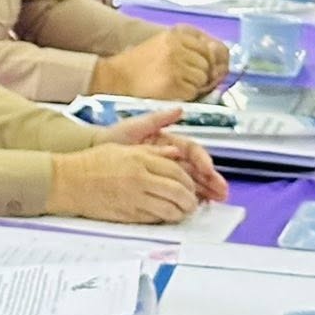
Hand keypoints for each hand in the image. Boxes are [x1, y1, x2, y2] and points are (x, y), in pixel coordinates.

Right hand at [46, 141, 200, 222]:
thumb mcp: (121, 149)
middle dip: (190, 199)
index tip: (191, 185)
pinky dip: (165, 219)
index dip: (188, 180)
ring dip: (181, 212)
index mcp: (139, 159)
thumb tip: (174, 154)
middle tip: (192, 201)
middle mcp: (139, 178)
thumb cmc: (90, 163)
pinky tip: (165, 216)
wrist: (67, 181)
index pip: (176, 170)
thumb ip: (151, 151)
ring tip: (183, 211)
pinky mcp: (128, 214)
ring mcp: (134, 198)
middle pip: (178, 191)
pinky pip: (155, 219)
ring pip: (170, 209)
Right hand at [91, 25, 227, 101]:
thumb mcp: (163, 45)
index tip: (197, 67)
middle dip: (200, 73)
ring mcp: (176, 64)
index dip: (206, 60)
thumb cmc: (141, 64)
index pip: (208, 47)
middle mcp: (177, 46)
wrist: (116, 77)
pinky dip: (186, 95)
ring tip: (175, 84)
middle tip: (184, 78)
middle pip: (208, 63)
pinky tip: (171, 91)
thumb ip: (188, 46)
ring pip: (203, 78)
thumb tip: (218, 54)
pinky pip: (194, 91)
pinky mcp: (174, 82)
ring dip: (194, 85)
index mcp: (175, 35)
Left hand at [98, 106, 228, 201]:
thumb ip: (158, 119)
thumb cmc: (113, 139)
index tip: (209, 169)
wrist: (93, 155)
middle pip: (196, 169)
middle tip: (222, 192)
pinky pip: (177, 192)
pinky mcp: (157, 185)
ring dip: (205, 190)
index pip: (192, 151)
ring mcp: (164, 172)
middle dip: (211, 179)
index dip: (203, 160)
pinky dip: (189, 197)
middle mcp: (169, 157)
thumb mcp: (135, 127)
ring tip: (216, 200)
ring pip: (191, 182)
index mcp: (167, 142)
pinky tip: (198, 204)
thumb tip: (180, 109)